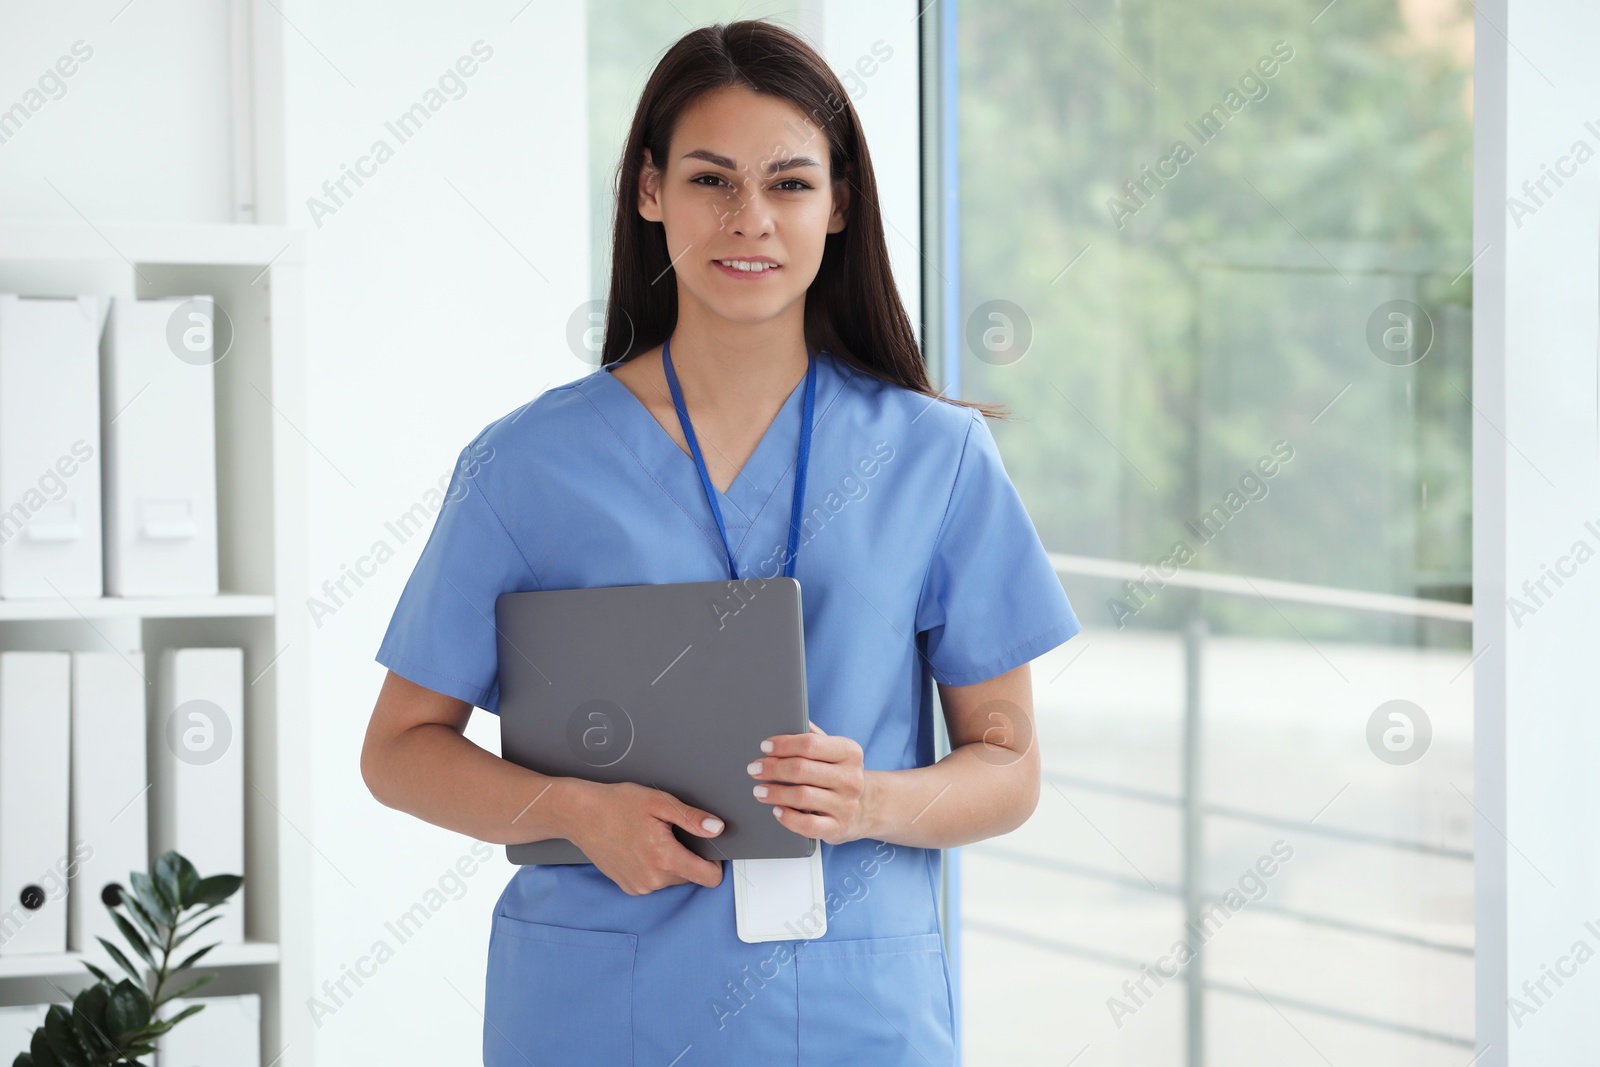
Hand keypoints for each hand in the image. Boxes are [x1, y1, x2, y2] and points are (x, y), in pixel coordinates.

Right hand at [566, 780, 725, 894]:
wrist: (581, 815)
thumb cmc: (617, 805)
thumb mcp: (660, 802)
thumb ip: (692, 818)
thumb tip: (717, 828)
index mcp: (665, 858)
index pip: (710, 878)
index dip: (714, 862)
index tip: (707, 848)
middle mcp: (653, 879)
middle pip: (691, 876)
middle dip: (687, 857)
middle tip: (669, 833)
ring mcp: (640, 886)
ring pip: (672, 879)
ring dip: (669, 862)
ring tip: (651, 838)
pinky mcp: (629, 887)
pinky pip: (655, 881)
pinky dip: (653, 868)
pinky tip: (640, 849)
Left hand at [748, 723, 872, 844]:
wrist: (868, 807)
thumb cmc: (841, 774)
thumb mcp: (835, 751)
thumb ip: (814, 736)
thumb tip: (788, 718)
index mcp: (849, 752)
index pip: (810, 744)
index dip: (783, 744)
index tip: (765, 747)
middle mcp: (850, 778)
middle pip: (802, 769)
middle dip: (773, 768)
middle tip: (754, 768)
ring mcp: (846, 805)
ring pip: (802, 796)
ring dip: (775, 792)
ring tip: (759, 790)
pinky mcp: (838, 828)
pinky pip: (808, 825)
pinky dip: (788, 817)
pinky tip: (776, 810)